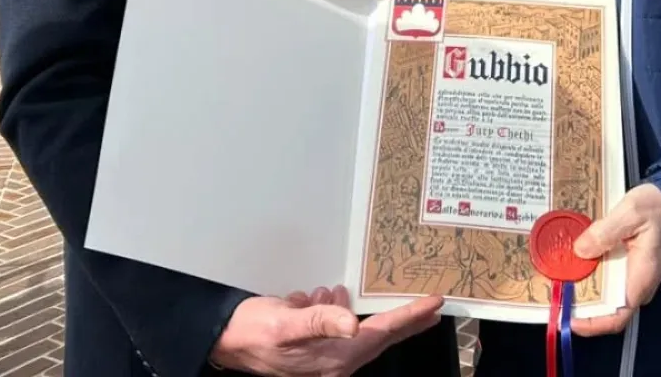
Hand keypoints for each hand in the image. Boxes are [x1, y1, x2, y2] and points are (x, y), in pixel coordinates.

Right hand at [209, 289, 443, 375]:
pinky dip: (337, 311)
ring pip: (359, 332)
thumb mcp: (286, 322)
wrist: (226, 340)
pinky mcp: (313, 349)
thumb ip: (320, 322)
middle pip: (380, 337)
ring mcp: (324, 358)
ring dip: (368, 313)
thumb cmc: (254, 331)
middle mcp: (334, 362)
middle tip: (433, 306)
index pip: (381, 333)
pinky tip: (326, 298)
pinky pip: (338, 328)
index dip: (409, 317)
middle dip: (405, 320)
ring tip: (376, 297)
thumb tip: (354, 326)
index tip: (434, 304)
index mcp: (334, 358)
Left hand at [569, 184, 660, 336]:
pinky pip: (604, 278)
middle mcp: (635, 285)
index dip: (592, 324)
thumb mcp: (631, 212)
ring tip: (556, 278)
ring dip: (580, 288)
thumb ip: (605, 231)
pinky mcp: (624, 267)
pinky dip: (587, 273)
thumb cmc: (657, 208)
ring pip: (602, 293)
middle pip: (604, 307)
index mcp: (640, 278)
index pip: (617, 316)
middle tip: (553, 293)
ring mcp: (629, 277)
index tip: (568, 319)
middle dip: (578, 304)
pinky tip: (570, 263)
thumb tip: (580, 250)